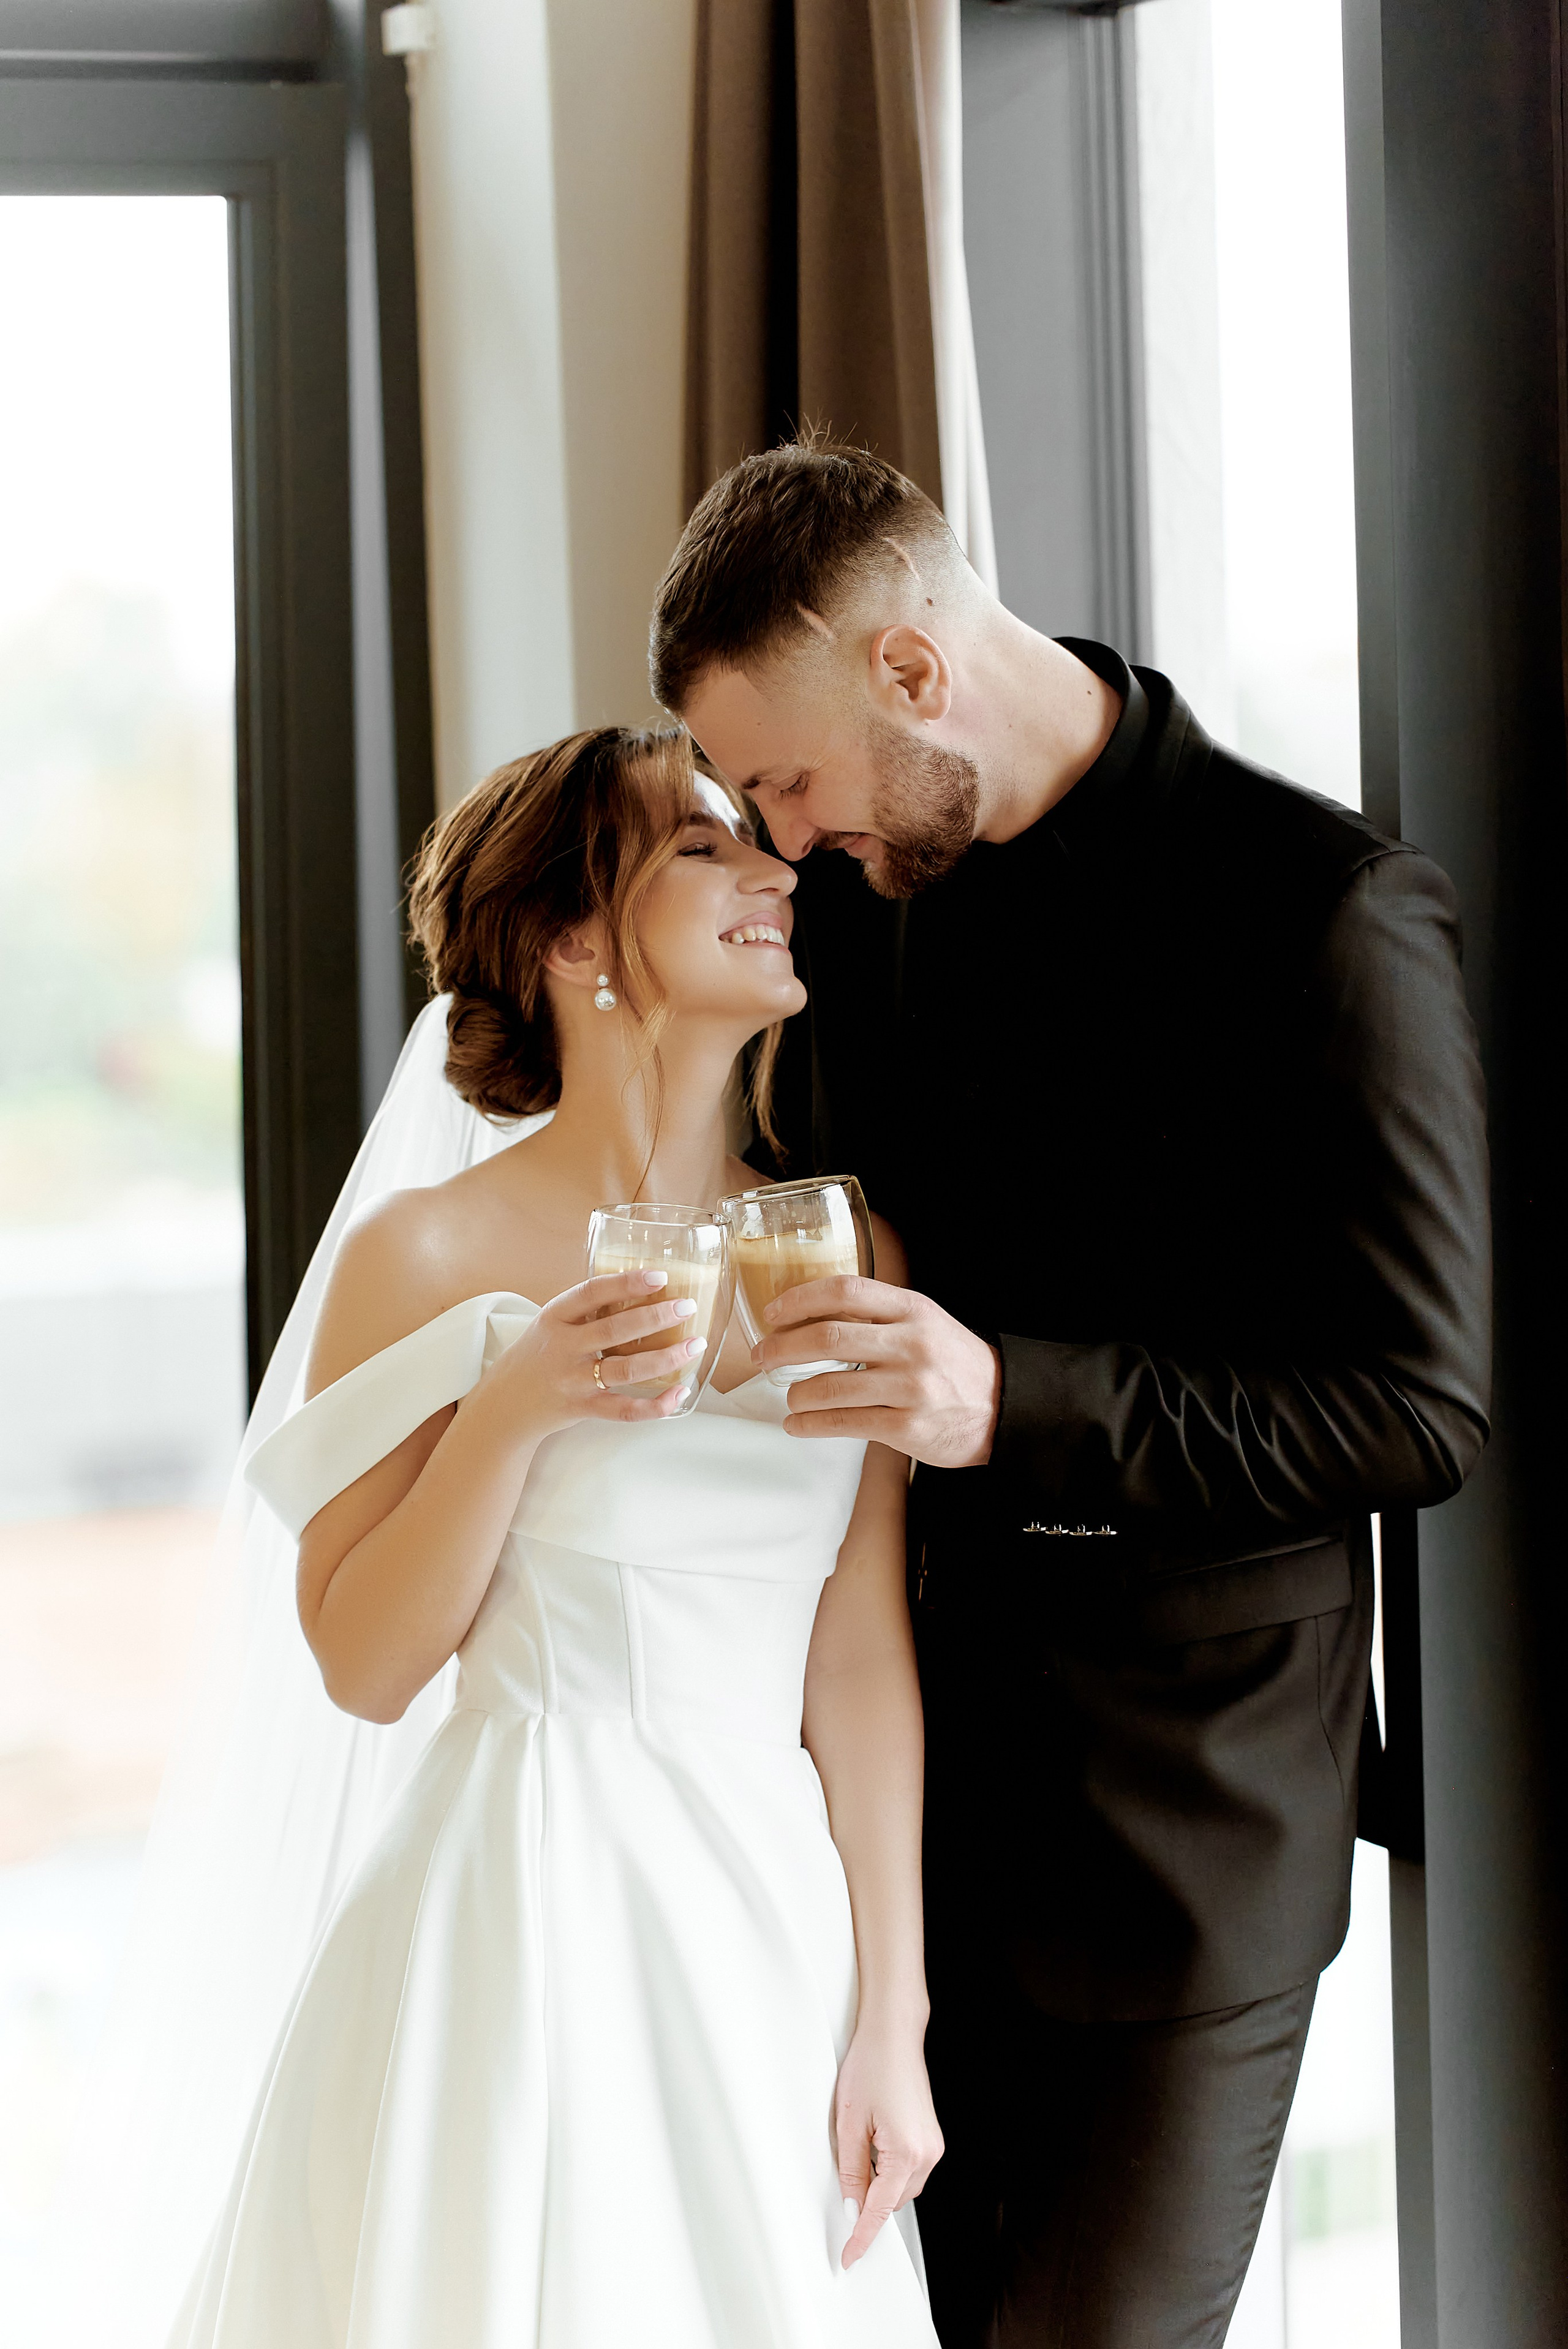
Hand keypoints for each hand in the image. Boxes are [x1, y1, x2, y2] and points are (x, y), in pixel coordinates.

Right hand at [485, 1269, 706, 1437]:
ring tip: (694, 1345)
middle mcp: (562, 1347)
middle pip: (614, 1330)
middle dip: (655, 1317)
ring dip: (665, 1357)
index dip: (626, 1283)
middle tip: (686, 1307)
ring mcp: (573, 1380)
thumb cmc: (538, 1355)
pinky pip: (624, 1410)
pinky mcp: (583, 1408)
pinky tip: (678, 1393)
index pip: (591, 1292)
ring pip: (625, 1369)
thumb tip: (641, 1287)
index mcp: (554, 1317)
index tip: (659, 1276)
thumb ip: (587, 1310)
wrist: (504, 1404)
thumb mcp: (551, 1323)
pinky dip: (655, 1405)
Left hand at [751, 1277, 1001, 1466]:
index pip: (845, 1290)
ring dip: (796, 1393)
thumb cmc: (953, 1363)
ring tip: (789, 1397)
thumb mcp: (924, 1323)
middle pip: (828, 1336)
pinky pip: (844, 1423)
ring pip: (829, 1386)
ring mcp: (909, 1388)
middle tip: (762, 1356)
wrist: (1003, 1407)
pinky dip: (810, 1424)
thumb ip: (878, 1315)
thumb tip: (811, 1316)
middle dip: (783, 1347)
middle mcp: (910, 1345)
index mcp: (912, 1310)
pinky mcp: (907, 1427)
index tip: (772, 1312)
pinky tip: (797, 1424)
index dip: (800, 1299)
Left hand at [834, 2024, 943, 2269]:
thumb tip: (852, 2207)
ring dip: (879, 2181)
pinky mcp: (931, 2136)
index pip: (879, 2210)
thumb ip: (852, 2171)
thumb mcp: (848, 2123)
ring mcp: (932, 2145)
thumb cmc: (870, 2068)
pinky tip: (873, 2140)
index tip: (849, 2258)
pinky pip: (908, 2168)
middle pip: (891, 2200)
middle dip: (867, 2198)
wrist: (894, 2035)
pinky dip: (889, 2167)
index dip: (862, 2237)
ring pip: (900, 2186)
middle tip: (843, 2174)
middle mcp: (926, 2154)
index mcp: (905, 2154)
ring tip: (859, 2142)